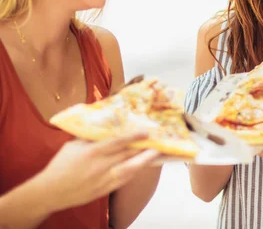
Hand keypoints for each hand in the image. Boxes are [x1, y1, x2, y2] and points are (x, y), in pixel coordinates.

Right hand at [38, 133, 159, 212]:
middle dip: (144, 147)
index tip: (146, 131)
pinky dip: (134, 172)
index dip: (134, 136)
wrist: (50, 191)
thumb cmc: (60, 165)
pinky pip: (124, 180)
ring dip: (144, 161)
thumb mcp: (73, 146)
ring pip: (130, 169)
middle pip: (127, 155)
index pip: (117, 142)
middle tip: (158, 140)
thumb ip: (90, 137)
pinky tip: (142, 166)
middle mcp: (100, 165)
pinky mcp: (104, 190)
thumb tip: (105, 126)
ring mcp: (103, 179)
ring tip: (156, 153)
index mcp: (92, 152)